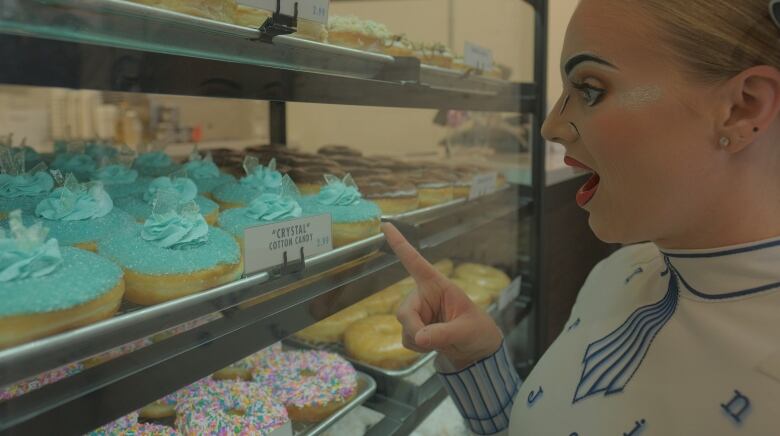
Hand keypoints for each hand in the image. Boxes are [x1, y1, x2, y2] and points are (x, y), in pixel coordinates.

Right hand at [382, 223, 502, 370]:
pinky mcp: (414, 328)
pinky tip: (433, 345)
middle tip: (428, 340)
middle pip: (404, 310)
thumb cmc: (477, 331)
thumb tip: (419, 337)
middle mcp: (423, 296)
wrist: (477, 351)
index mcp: (437, 285)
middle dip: (414, 328)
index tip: (386, 226)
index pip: (415, 262)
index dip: (400, 244)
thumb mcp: (466, 330)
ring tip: (441, 341)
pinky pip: (406, 338)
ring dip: (419, 340)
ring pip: (404, 327)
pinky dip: (418, 347)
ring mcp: (418, 312)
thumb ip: (443, 333)